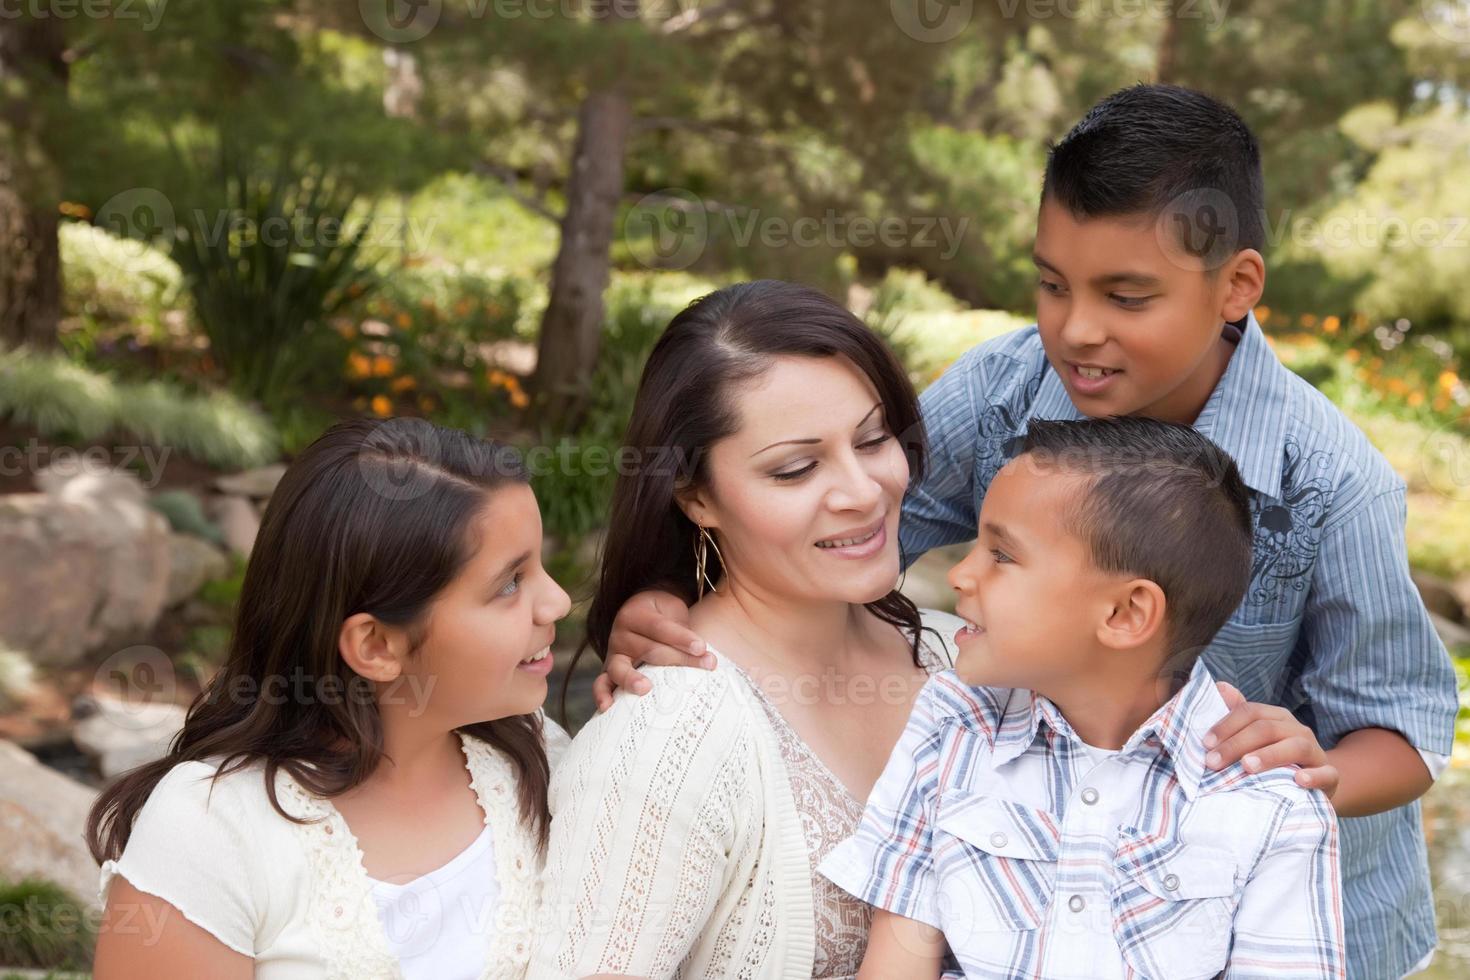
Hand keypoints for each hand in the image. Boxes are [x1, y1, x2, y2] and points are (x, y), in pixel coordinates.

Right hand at [593, 589, 712, 711]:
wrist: (642, 615)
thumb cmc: (663, 617)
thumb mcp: (673, 613)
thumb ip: (685, 632)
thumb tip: (707, 658)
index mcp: (636, 614)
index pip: (660, 628)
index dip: (682, 638)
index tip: (702, 648)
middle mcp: (621, 634)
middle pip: (649, 650)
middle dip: (678, 659)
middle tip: (704, 666)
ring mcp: (613, 655)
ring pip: (622, 668)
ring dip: (634, 680)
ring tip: (645, 689)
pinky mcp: (608, 672)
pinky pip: (601, 684)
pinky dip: (602, 695)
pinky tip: (607, 707)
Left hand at [1205, 682, 1339, 797]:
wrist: (1312, 784)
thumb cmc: (1274, 758)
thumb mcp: (1254, 737)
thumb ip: (1237, 714)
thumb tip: (1219, 685)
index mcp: (1277, 718)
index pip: (1250, 712)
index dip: (1226, 725)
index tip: (1205, 744)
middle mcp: (1298, 730)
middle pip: (1267, 729)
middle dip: (1237, 744)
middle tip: (1213, 762)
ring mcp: (1316, 752)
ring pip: (1296, 746)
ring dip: (1270, 755)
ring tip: (1246, 766)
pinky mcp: (1330, 776)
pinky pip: (1327, 774)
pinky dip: (1314, 776)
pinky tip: (1298, 780)